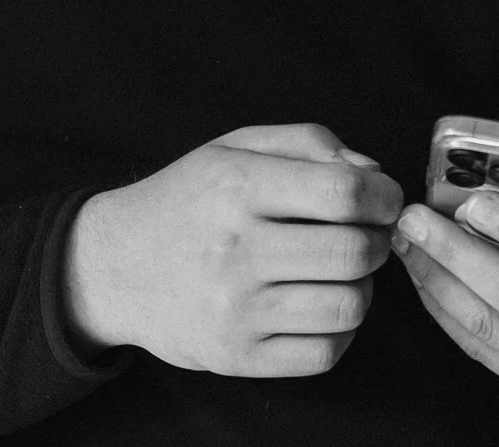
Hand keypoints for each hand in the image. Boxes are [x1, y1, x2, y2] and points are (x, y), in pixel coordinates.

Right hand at [64, 123, 403, 376]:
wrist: (114, 265)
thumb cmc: (186, 199)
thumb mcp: (234, 149)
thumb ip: (307, 143)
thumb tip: (373, 174)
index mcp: (235, 186)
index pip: (343, 192)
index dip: (383, 195)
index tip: (384, 199)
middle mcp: (234, 249)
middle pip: (354, 252)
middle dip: (377, 240)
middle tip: (365, 234)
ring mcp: (235, 309)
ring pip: (348, 306)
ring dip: (362, 287)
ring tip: (338, 271)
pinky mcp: (238, 356)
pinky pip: (325, 353)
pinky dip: (340, 330)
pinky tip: (319, 305)